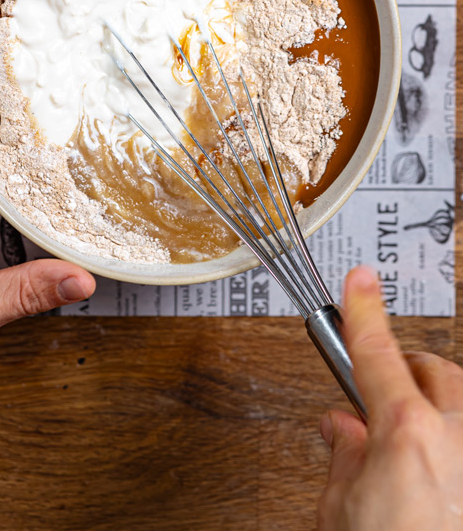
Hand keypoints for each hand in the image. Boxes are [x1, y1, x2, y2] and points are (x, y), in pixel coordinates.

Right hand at [318, 265, 462, 529]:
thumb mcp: (339, 516)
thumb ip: (342, 459)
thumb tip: (341, 430)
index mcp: (407, 434)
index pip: (375, 349)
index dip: (363, 307)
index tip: (361, 281)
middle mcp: (460, 439)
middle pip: (434, 368)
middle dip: (406, 376)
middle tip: (377, 405)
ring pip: (462, 405)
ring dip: (438, 415)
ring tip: (414, 451)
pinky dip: (451, 451)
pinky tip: (438, 481)